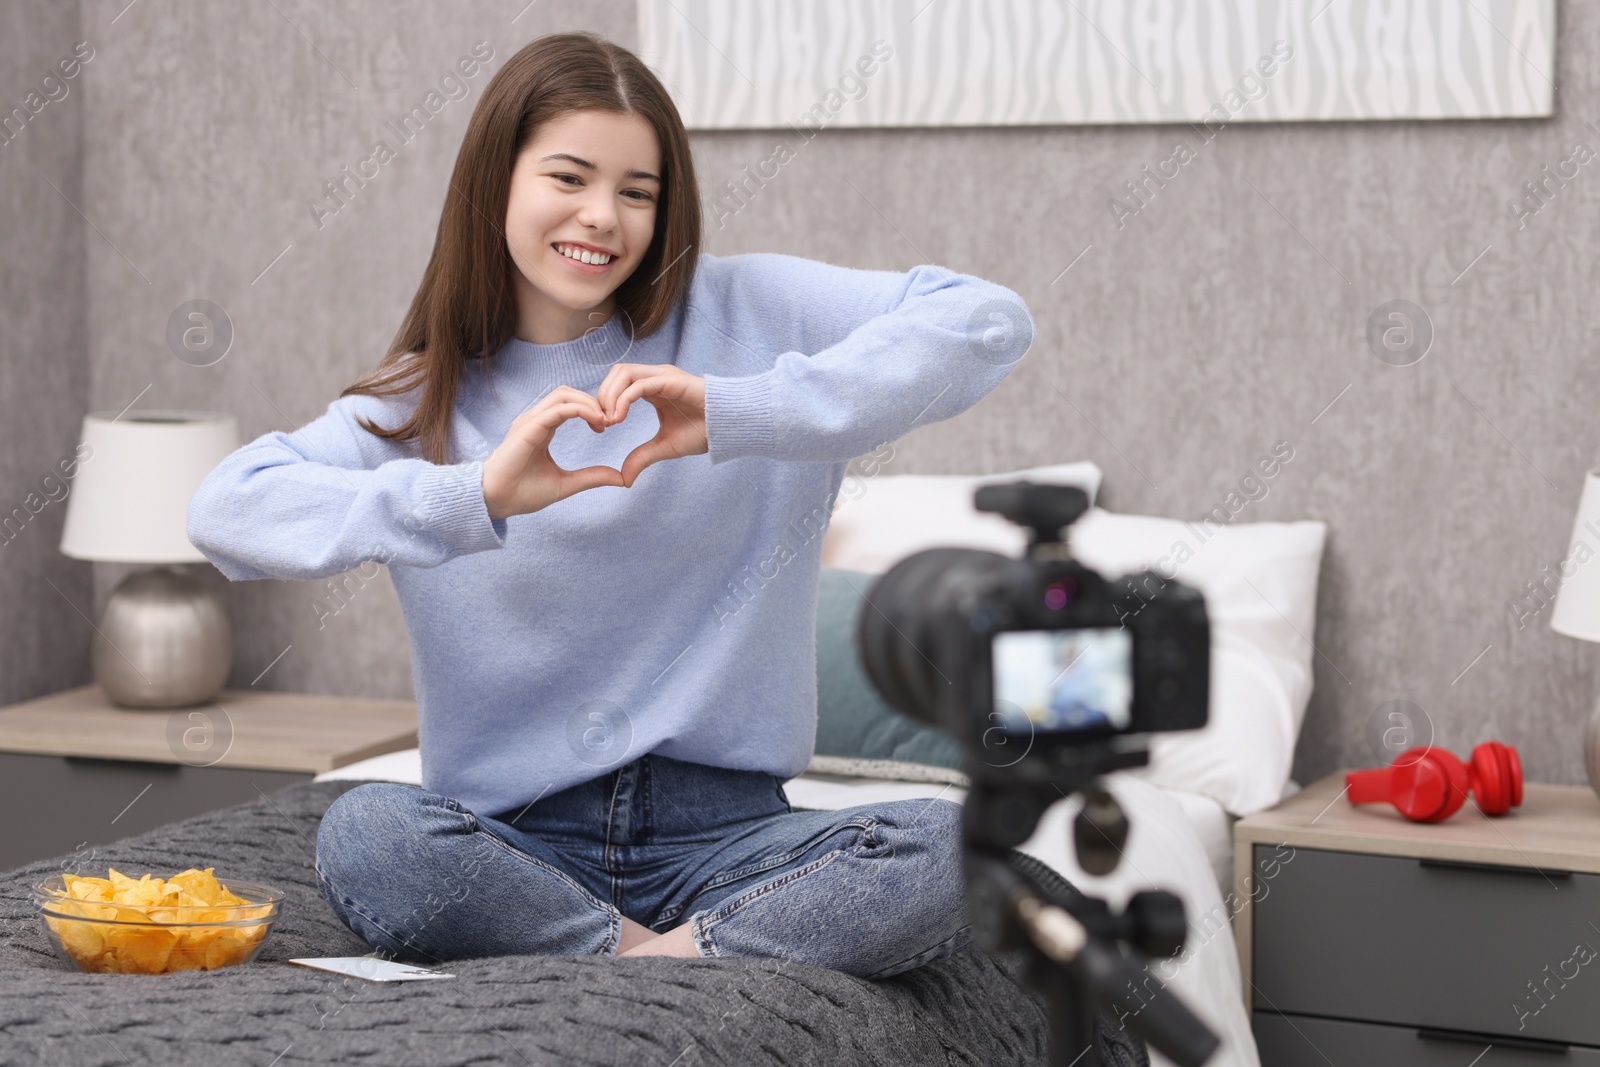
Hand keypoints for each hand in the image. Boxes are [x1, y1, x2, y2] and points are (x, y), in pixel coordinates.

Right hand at [480, 386, 622, 520]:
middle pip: (568, 393)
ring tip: (604, 420)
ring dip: (588, 402)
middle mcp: (535, 420)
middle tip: (611, 421)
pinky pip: (557, 408)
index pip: (569, 404)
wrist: (495, 501)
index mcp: (542, 428)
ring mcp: (530, 421)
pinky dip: (580, 409)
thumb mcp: (565, 484)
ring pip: (563, 394)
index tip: (607, 426)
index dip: (591, 409)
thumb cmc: (522, 493)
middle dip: (593, 401)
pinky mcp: (528, 427)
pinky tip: (595, 420)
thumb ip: (591, 477)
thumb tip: (620, 478)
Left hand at [595, 364, 708, 487]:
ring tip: (609, 420)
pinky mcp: (670, 380)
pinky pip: (638, 384)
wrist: (730, 427)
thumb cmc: (704, 432)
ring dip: (609, 395)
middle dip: (601, 395)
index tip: (600, 427)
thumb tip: (624, 479)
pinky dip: (623, 399)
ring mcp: (662, 375)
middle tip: (600, 423)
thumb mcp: (665, 447)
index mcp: (652, 388)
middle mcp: (655, 377)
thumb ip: (642, 457)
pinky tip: (619, 419)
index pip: (618, 383)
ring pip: (623, 373)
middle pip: (616, 373)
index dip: (603, 402)